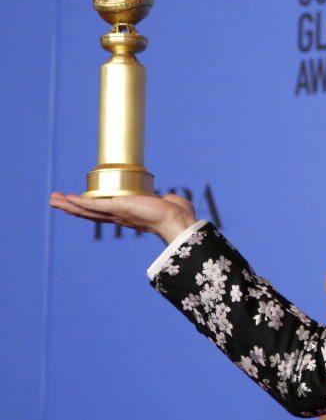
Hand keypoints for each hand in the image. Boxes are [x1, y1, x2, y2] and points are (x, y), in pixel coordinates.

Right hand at [49, 191, 197, 243]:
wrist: (178, 220)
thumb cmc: (177, 214)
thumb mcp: (167, 204)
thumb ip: (166, 201)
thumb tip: (171, 200)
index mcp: (128, 215)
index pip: (103, 212)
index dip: (88, 209)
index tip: (76, 204)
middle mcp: (120, 216)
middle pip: (90, 213)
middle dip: (71, 207)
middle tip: (55, 202)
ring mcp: (118, 213)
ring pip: (88, 210)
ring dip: (69, 205)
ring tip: (53, 200)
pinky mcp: (119, 207)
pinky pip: (95, 205)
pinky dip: (81, 202)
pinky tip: (68, 199)